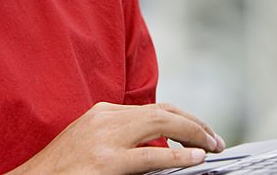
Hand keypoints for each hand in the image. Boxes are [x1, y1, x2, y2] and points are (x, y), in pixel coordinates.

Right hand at [8, 101, 224, 174]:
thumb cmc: (60, 169)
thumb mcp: (90, 141)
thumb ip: (120, 137)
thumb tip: (159, 142)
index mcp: (103, 113)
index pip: (154, 108)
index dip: (183, 117)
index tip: (201, 130)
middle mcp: (107, 119)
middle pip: (163, 111)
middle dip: (195, 123)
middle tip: (216, 140)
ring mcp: (106, 139)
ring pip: (162, 124)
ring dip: (194, 134)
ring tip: (212, 146)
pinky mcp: (107, 162)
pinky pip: (151, 155)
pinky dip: (178, 154)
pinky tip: (195, 158)